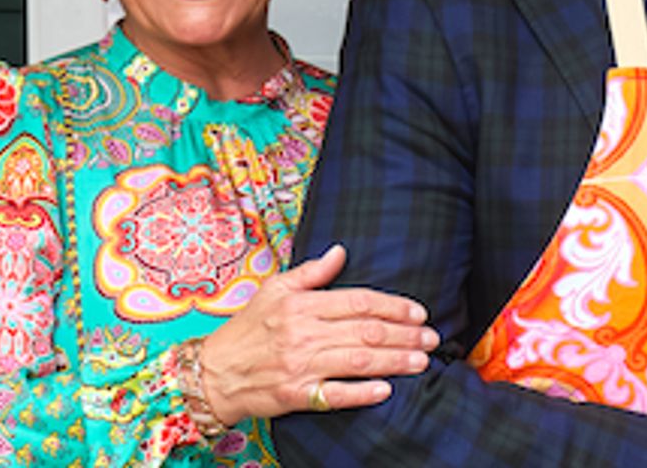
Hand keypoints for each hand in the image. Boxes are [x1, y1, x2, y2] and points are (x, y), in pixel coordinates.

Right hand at [198, 243, 437, 423]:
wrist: (214, 372)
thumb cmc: (247, 329)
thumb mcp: (274, 289)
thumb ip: (311, 272)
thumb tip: (341, 251)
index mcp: (302, 305)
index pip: (358, 301)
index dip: (393, 306)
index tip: (418, 313)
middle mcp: (304, 334)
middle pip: (366, 331)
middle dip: (405, 335)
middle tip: (432, 338)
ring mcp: (301, 366)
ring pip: (358, 361)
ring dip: (395, 361)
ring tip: (421, 361)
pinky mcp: (297, 395)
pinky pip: (336, 394)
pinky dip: (363, 392)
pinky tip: (386, 389)